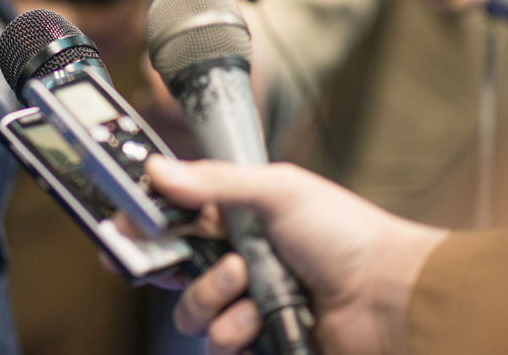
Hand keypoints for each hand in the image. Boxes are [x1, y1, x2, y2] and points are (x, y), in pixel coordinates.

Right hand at [145, 156, 447, 354]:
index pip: (177, 218)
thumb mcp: (277, 191)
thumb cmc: (343, 234)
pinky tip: (259, 319)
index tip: (120, 228)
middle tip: (170, 260)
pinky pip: (217, 342)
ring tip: (244, 282)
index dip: (146, 224)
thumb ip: (214, 182)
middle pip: (174, 268)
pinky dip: (233, 331)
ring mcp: (247, 301)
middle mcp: (238, 259)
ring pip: (191, 309)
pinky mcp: (257, 339)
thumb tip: (157, 169)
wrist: (387, 295)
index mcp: (239, 218)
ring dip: (211, 297)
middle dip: (169, 266)